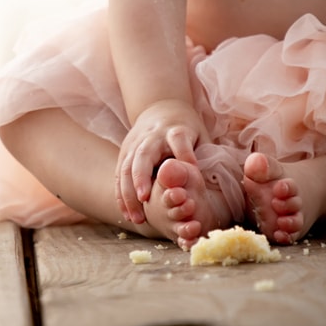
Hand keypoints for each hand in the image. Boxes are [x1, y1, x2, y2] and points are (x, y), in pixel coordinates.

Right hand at [115, 99, 208, 223]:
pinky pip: (118, 176)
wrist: (160, 106)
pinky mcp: (124, 152)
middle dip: (141, 177)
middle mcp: (151, 136)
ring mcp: (134, 144)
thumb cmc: (185, 127)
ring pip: (126, 168)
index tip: (190, 170)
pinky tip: (127, 214)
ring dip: (128, 194)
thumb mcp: (199, 134)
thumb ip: (201, 154)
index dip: (184, 153)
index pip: (178, 138)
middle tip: (144, 200)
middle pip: (143, 155)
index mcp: (174, 130)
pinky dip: (121, 196)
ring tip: (136, 218)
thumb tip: (206, 181)